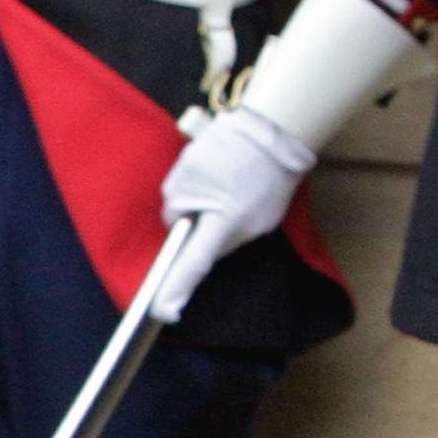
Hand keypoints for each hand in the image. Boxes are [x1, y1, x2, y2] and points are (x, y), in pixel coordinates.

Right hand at [151, 107, 314, 322]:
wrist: (273, 128)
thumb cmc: (270, 180)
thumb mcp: (258, 224)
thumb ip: (227, 242)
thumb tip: (203, 251)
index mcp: (222, 219)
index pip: (194, 261)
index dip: (177, 288)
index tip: (164, 309)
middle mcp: (197, 197)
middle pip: (175, 225)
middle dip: (190, 225)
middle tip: (217, 212)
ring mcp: (188, 172)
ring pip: (175, 202)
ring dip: (191, 201)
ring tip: (220, 186)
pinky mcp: (184, 156)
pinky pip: (180, 180)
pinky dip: (194, 181)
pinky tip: (217, 170)